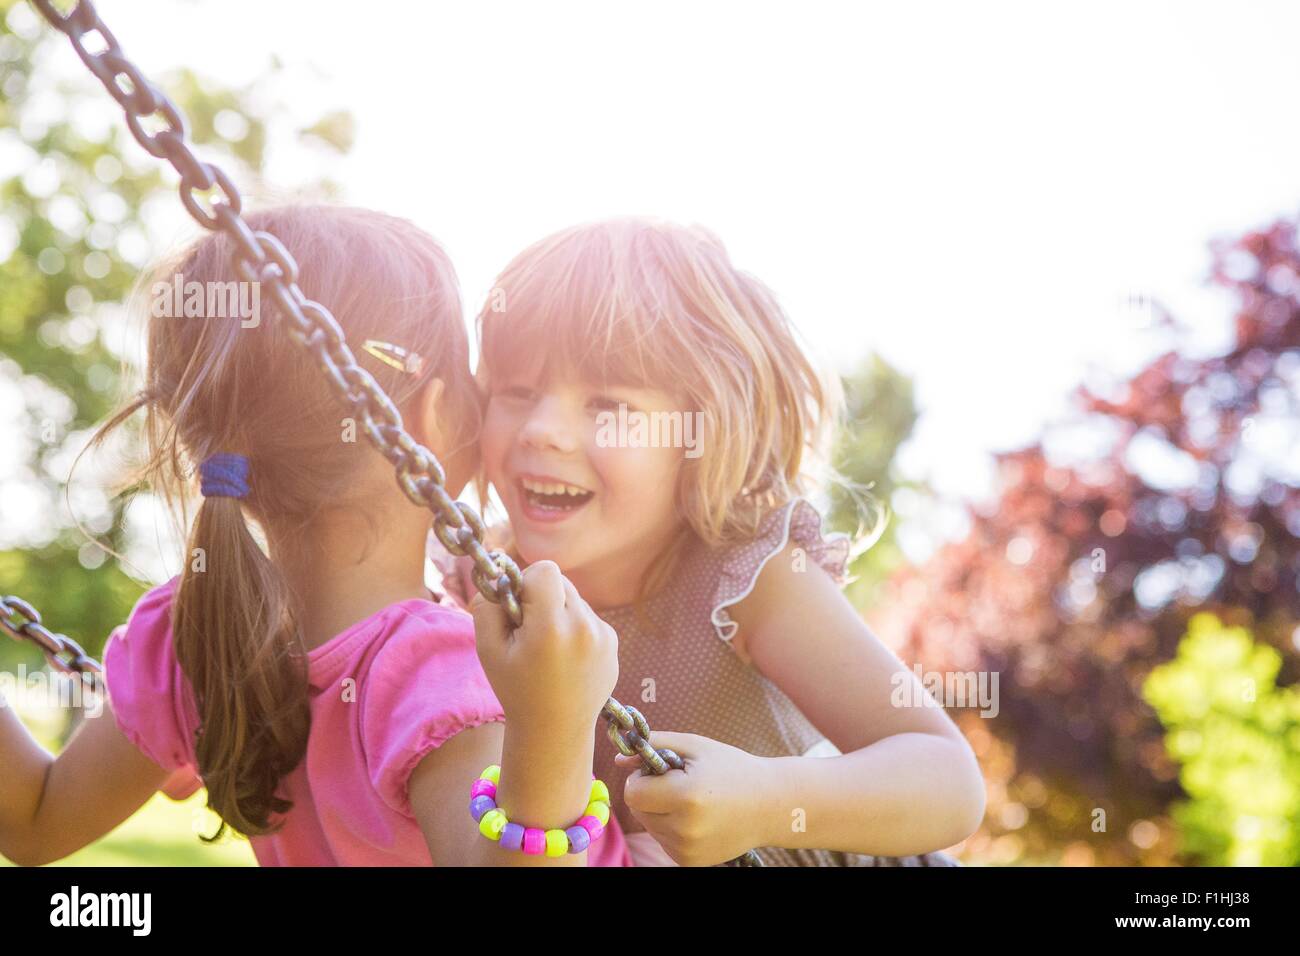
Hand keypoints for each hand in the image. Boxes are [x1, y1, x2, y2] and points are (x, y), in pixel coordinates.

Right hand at [472, 560, 617, 737]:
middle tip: (530, 632)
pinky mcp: (613, 643)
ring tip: (549, 650)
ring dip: (559, 613)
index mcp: (551, 627)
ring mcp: (603, 635)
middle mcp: (584, 627)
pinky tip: (566, 659)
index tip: (519, 611)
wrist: (556, 730)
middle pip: (560, 581)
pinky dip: (575, 629)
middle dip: (542, 597)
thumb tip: (499, 578)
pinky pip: (588, 618)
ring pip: (575, 599)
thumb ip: (487, 607)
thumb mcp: (488, 651)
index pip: (545, 570)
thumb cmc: (517, 690)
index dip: (526, 583)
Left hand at [615, 731, 772, 866]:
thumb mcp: (696, 747)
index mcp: (686, 796)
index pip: (633, 792)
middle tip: (679, 783)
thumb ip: (655, 745)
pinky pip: (662, 840)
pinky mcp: (689, 862)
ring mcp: (687, 850)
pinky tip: (697, 818)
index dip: (642, 778)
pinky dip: (671, 827)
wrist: (770, 806)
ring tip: (692, 801)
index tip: (660, 771)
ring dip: (660, 811)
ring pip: (649, 826)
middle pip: (638, 810)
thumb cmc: (732, 768)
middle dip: (650, 794)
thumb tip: (618, 758)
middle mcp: (685, 829)